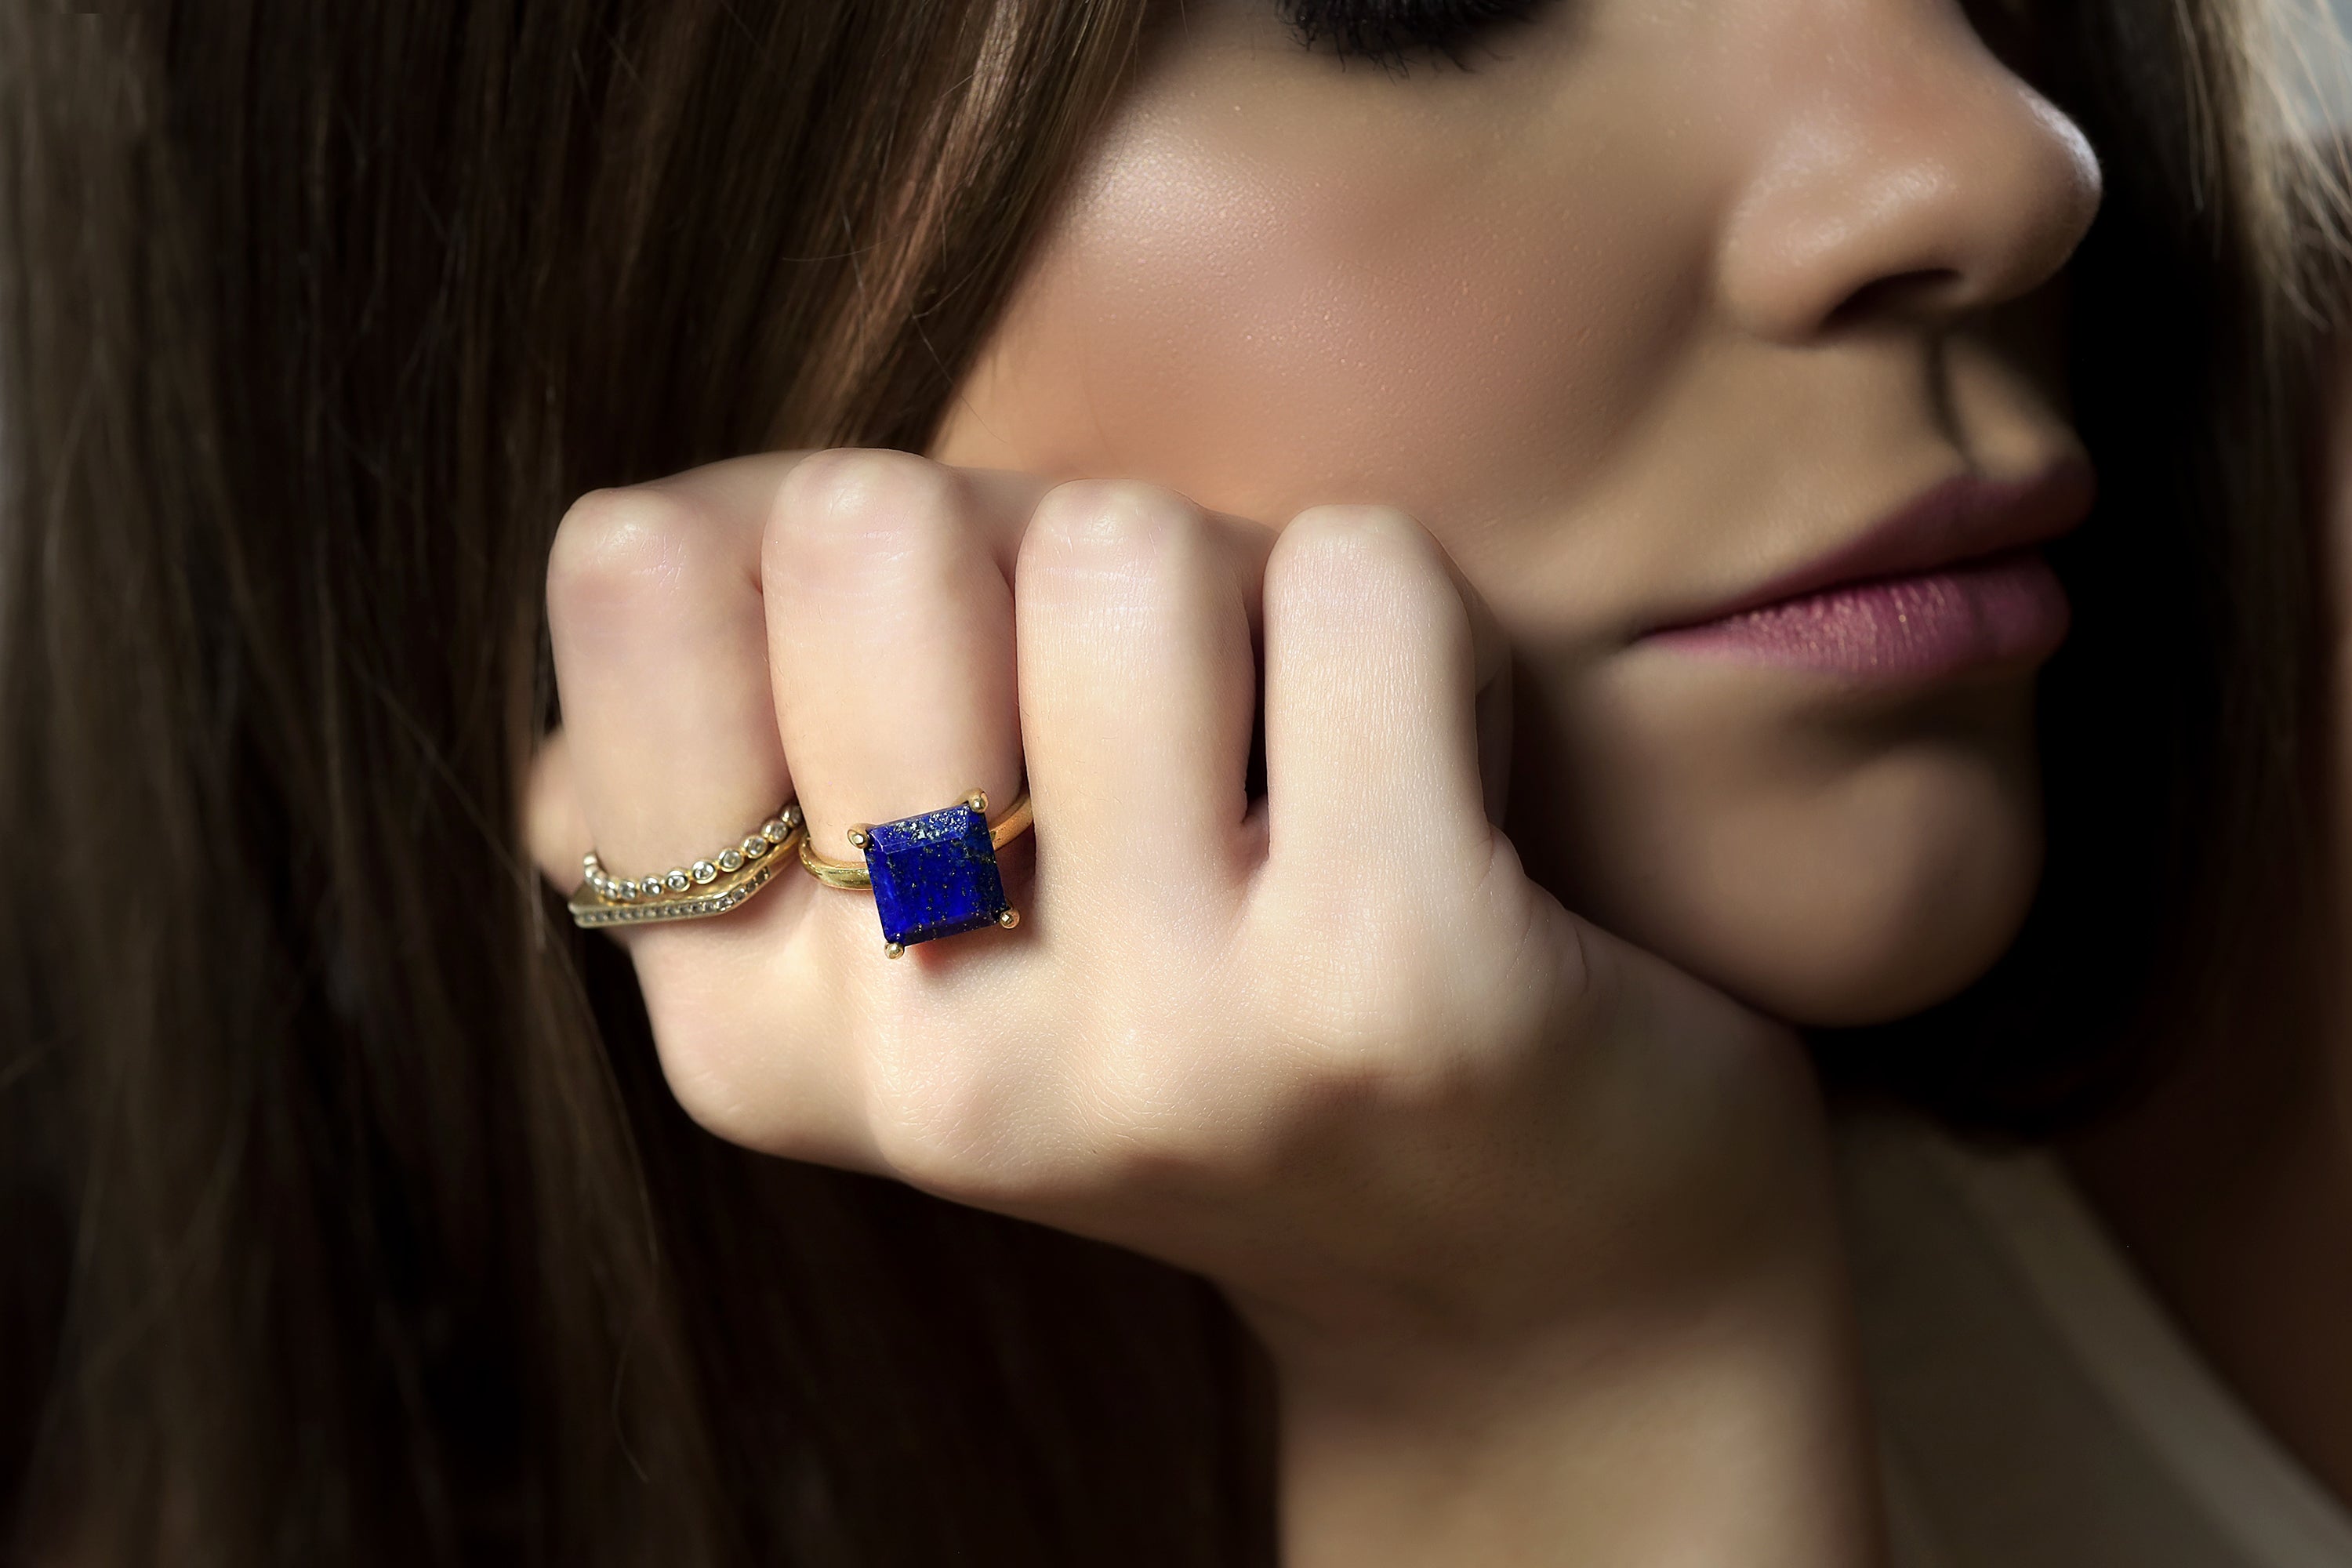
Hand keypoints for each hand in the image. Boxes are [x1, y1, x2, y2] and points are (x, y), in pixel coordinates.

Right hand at [529, 448, 1876, 1563]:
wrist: (1521, 1279)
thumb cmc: (1208, 1019)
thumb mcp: (925, 917)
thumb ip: (748, 734)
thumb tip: (631, 552)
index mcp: (750, 1032)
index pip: (639, 571)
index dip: (831, 545)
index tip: (963, 682)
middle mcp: (918, 1063)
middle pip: (875, 525)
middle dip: (1040, 554)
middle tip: (1159, 720)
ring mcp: (1151, 1042)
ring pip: (1124, 546)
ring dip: (1242, 596)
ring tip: (1300, 768)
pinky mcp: (1386, 987)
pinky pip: (1354, 580)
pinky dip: (1421, 628)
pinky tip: (1440, 794)